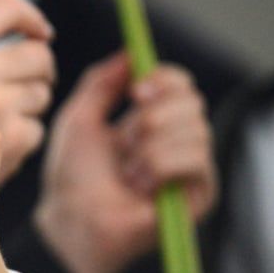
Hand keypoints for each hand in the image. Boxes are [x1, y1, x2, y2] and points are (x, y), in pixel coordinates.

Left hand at [34, 51, 215, 272]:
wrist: (72, 221)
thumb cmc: (72, 177)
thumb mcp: (80, 118)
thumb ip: (101, 82)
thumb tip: (131, 52)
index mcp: (150, 121)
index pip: (179, 83)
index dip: (163, 78)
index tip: (135, 89)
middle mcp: (175, 140)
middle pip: (193, 99)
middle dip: (154, 113)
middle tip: (127, 134)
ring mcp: (191, 166)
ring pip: (196, 127)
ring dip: (153, 144)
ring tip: (129, 168)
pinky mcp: (201, 192)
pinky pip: (198, 158)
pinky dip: (162, 165)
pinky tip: (141, 183)